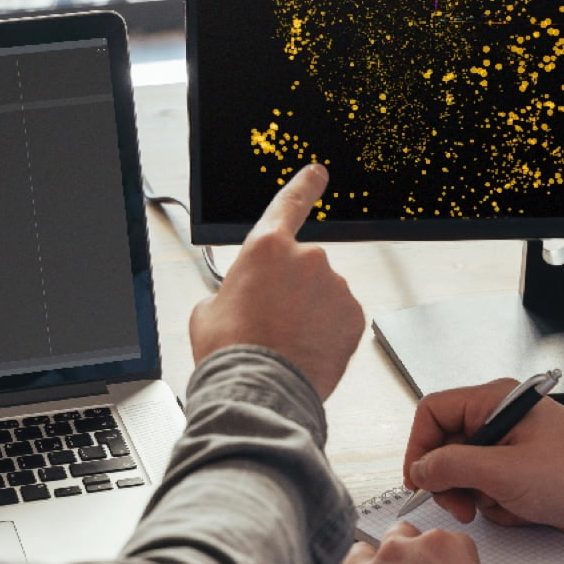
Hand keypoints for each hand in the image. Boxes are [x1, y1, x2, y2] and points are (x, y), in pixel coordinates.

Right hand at [189, 164, 364, 399]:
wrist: (261, 389)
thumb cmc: (232, 351)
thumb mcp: (210, 309)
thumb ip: (234, 288)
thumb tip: (243, 296)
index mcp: (266, 248)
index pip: (290, 204)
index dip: (305, 186)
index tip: (317, 173)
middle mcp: (307, 258)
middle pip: (303, 267)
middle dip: (292, 290)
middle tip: (271, 322)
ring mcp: (335, 286)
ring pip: (324, 295)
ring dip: (310, 313)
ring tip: (287, 342)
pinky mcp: (354, 314)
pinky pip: (341, 317)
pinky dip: (328, 331)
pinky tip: (308, 348)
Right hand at [403, 380, 563, 541]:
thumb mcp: (505, 472)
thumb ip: (452, 466)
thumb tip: (420, 469)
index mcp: (496, 400)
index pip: (434, 411)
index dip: (419, 446)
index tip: (419, 480)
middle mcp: (500, 418)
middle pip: (445, 445)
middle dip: (450, 480)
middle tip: (459, 505)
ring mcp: (510, 447)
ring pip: (464, 472)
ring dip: (476, 496)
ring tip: (502, 505)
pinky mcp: (520, 472)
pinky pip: (487, 489)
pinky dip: (497, 505)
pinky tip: (522, 510)